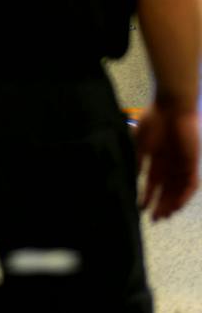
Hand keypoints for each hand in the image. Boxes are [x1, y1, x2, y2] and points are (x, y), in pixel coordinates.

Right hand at [135, 105, 199, 220]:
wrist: (171, 108)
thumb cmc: (153, 121)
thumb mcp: (140, 143)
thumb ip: (139, 161)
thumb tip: (134, 176)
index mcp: (157, 161)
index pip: (154, 184)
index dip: (148, 197)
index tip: (140, 208)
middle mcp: (171, 166)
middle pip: (167, 191)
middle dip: (161, 205)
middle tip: (154, 220)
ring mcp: (182, 165)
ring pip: (179, 191)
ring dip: (172, 204)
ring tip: (164, 215)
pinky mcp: (192, 163)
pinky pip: (191, 185)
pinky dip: (184, 196)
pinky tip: (177, 206)